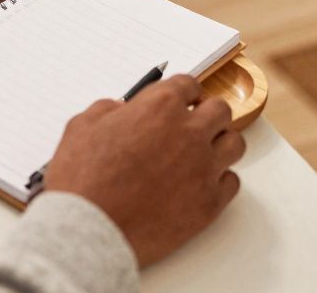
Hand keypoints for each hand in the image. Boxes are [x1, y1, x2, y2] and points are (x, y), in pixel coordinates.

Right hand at [43, 76, 244, 266]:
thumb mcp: (81, 127)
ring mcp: (203, 168)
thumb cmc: (82, 181)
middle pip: (220, 110)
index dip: (183, 92)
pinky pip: (232, 182)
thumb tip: (121, 111)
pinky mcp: (209, 203)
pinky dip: (219, 180)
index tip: (181, 100)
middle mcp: (189, 132)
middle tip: (193, 125)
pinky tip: (200, 183)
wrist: (89, 230)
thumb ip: (108, 110)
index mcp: (160, 107)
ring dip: (219, 145)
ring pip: (235, 144)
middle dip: (206, 114)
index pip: (188, 84)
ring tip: (202, 154)